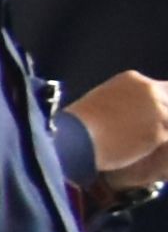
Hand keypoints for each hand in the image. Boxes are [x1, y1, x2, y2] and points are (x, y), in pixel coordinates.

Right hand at [76, 69, 167, 193]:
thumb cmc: (78, 122)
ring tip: (147, 143)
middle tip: (152, 131)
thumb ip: (125, 102)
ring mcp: (156, 111)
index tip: (155, 117)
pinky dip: (158, 147)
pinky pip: (166, 140)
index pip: (163, 89)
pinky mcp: (158, 132)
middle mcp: (149, 91)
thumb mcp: (103, 100)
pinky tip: (144, 151)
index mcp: (133, 80)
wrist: (74, 137)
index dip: (162, 104)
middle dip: (163, 119)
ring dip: (161, 133)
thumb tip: (135, 115)